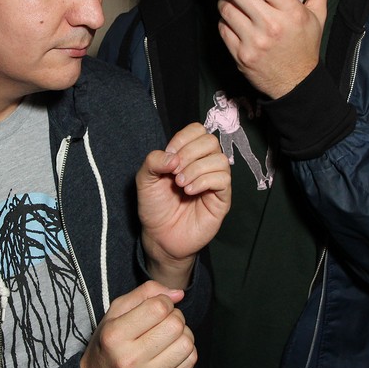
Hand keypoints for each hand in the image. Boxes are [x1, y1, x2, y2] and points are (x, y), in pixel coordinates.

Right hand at [80, 281, 196, 367]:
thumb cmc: (107, 347)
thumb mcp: (113, 314)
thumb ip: (144, 294)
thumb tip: (178, 294)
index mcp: (115, 336)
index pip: (158, 308)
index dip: (163, 301)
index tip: (157, 307)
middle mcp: (130, 359)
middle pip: (176, 325)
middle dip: (175, 317)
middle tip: (164, 321)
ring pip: (186, 343)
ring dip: (183, 334)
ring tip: (169, 336)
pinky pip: (190, 361)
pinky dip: (185, 351)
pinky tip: (171, 351)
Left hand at [138, 123, 230, 288]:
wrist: (159, 236)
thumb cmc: (155, 207)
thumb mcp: (145, 179)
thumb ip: (154, 160)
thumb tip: (174, 156)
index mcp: (187, 156)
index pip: (197, 131)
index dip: (182, 139)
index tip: (169, 157)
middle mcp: (204, 165)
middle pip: (210, 141)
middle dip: (190, 153)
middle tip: (174, 173)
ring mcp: (214, 181)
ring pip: (220, 159)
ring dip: (196, 169)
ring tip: (181, 184)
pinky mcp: (222, 198)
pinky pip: (223, 179)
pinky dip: (204, 181)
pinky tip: (189, 191)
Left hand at [216, 0, 328, 98]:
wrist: (295, 83)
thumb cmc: (306, 44)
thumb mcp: (319, 14)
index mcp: (291, 13)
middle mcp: (271, 26)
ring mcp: (253, 42)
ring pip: (226, 8)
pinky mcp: (239, 55)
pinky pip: (223, 27)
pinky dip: (225, 19)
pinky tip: (233, 18)